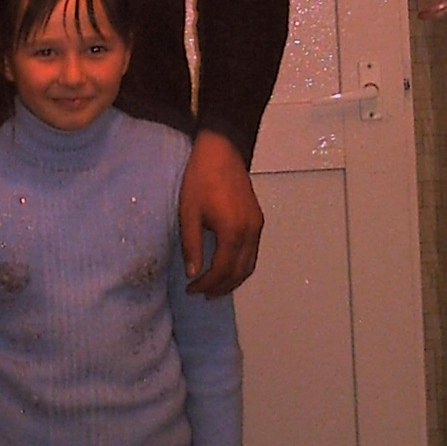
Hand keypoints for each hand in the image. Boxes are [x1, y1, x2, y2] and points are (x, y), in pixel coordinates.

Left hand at [179, 130, 262, 295]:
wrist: (221, 151)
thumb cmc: (200, 179)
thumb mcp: (189, 213)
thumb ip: (191, 245)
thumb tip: (193, 273)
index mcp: (232, 230)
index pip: (222, 269)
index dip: (207, 283)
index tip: (192, 289)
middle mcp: (250, 231)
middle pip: (240, 271)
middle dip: (221, 287)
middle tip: (203, 294)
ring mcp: (257, 225)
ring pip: (250, 264)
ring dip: (234, 279)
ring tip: (215, 288)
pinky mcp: (257, 220)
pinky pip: (253, 252)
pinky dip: (241, 266)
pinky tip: (227, 268)